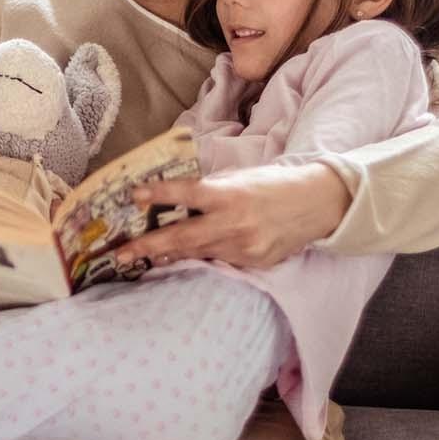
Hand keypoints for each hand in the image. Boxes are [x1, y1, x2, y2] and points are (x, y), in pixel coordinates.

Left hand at [113, 162, 350, 270]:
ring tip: (143, 256)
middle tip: (121, 253)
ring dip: (169, 254)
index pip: (187, 194)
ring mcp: (244, 247)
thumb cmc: (274, 184)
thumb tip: (176, 195)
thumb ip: (210, 188)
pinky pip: (218, 262)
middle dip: (149, 245)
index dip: (159, 194)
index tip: (133, 195)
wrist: (317, 204)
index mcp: (231, 194)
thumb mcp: (241, 177)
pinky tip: (182, 257)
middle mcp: (235, 223)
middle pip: (183, 237)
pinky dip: (200, 258)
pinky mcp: (253, 263)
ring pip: (197, 253)